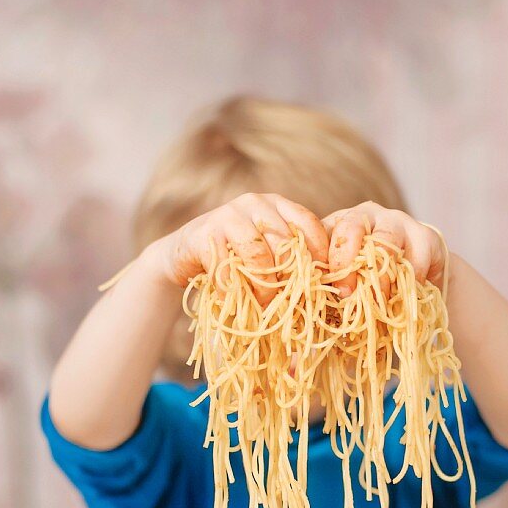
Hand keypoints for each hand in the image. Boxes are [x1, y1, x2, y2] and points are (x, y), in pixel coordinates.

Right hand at [150, 193, 328, 303]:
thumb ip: (290, 257)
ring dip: (264, 286)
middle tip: (290, 303)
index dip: (319, 253)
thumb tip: (326, 287)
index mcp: (276, 204)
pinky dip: (234, 289)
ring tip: (264, 305)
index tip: (323, 282)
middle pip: (285, 242)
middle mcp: (254, 203)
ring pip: (259, 254)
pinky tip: (233, 299)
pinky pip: (228, 267)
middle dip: (290, 278)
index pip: (308, 223)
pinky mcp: (205, 233)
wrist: (182, 255)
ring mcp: (228, 214)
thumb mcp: (266, 252)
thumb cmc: (233, 258)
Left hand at [323, 201, 445, 296]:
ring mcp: (398, 221)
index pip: (323, 231)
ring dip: (380, 278)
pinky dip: (409, 284)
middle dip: (346, 262)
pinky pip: (415, 260)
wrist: (419, 276)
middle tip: (347, 294)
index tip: (329, 288)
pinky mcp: (425, 235)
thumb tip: (313, 299)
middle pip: (351, 226)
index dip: (324, 260)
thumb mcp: (348, 277)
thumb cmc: (374, 278)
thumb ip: (331, 282)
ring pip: (385, 242)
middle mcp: (367, 215)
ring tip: (379, 303)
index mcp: (341, 223)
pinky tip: (405, 298)